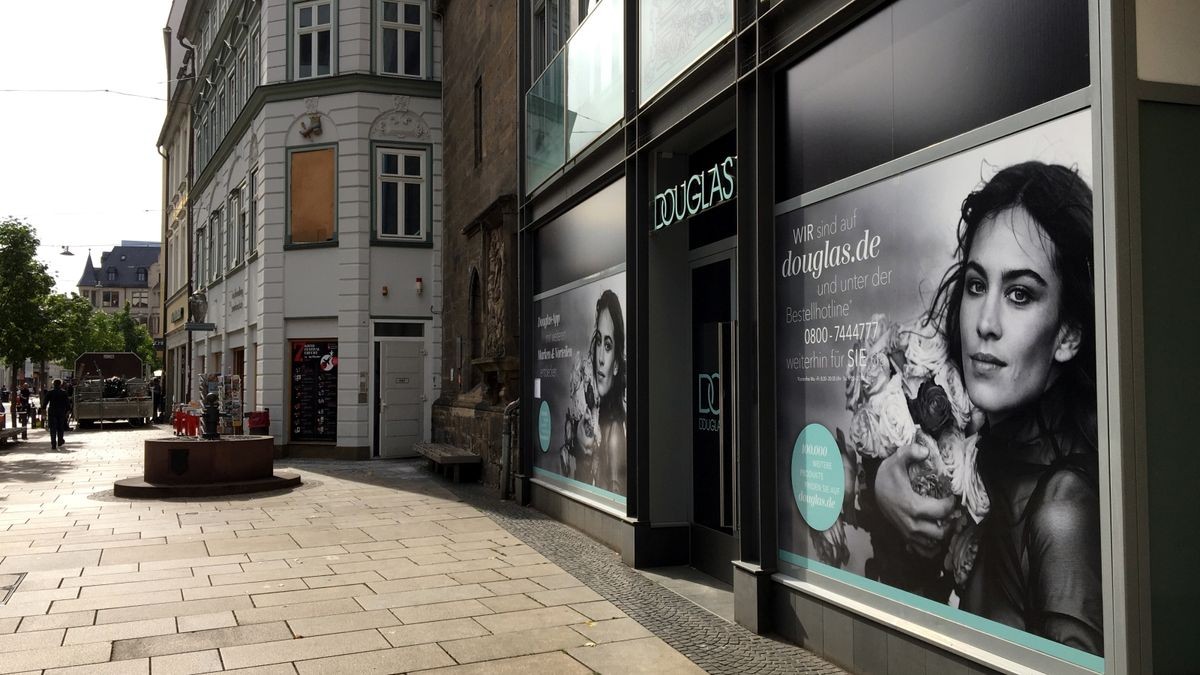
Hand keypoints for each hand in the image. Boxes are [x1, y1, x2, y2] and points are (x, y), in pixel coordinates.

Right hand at [874, 441, 955, 557]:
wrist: (874, 490)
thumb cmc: (888, 476)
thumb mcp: (895, 460)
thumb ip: (909, 452)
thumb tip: (926, 451)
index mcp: (912, 506)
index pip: (943, 511)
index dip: (952, 503)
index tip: (952, 495)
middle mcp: (912, 524)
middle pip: (941, 531)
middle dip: (950, 521)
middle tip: (951, 510)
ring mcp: (908, 533)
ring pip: (935, 543)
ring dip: (943, 534)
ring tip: (945, 521)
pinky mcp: (906, 538)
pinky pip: (924, 551)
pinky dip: (933, 547)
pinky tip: (935, 535)